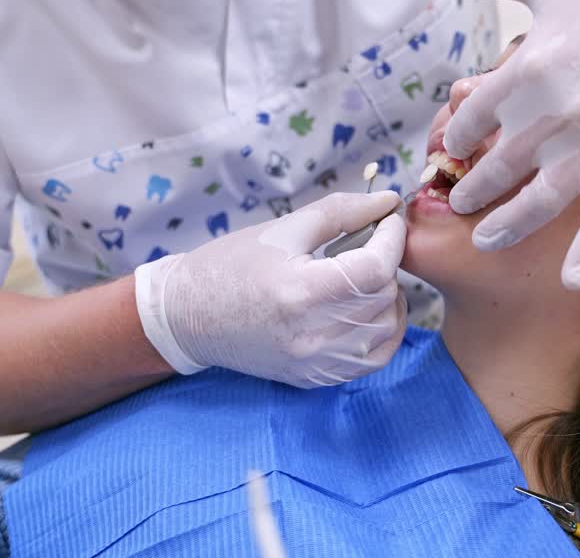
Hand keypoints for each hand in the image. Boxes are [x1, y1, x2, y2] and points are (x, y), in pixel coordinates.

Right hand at [135, 191, 407, 387]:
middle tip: (372, 244)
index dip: (392, 238)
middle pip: (383, 298)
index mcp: (300, 292)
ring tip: (366, 276)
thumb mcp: (283, 229)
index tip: (389, 220)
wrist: (187, 316)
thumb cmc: (230, 265)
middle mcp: (311, 335)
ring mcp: (314, 363)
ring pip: (385, 331)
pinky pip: (371, 361)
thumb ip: (340, 212)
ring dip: (387, 298)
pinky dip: (380, 332)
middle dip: (388, 264)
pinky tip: (366, 309)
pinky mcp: (314, 378)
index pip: (375, 268)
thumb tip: (388, 201)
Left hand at [409, 0, 579, 287]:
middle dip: (471, 187)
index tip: (452, 147)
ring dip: (507, 225)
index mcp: (526, 69)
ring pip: (538, 200)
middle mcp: (554, 113)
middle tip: (458, 201)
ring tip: (486, 240)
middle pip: (496, 165)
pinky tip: (570, 281)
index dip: (457, 135)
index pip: (472, 118)